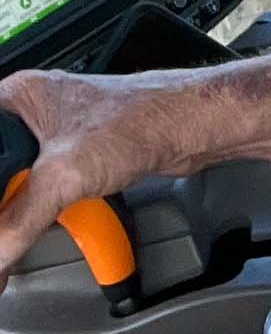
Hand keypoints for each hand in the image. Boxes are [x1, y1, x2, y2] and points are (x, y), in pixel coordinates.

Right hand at [0, 68, 213, 291]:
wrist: (189, 127)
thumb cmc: (140, 119)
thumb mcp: (63, 175)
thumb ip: (17, 220)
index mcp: (18, 97)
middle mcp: (35, 111)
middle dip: (1, 204)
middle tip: (2, 231)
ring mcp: (58, 134)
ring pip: (17, 181)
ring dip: (13, 212)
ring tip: (11, 236)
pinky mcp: (79, 155)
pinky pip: (44, 188)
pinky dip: (37, 212)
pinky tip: (36, 227)